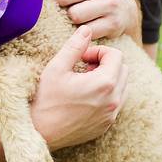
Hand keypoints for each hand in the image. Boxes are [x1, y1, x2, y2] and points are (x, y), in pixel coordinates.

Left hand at [25, 0, 140, 40]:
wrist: (125, 8)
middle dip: (59, 3)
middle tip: (65, 5)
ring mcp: (109, 4)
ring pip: (74, 15)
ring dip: (70, 19)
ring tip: (76, 16)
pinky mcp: (114, 23)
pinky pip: (86, 32)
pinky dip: (82, 32)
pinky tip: (85, 27)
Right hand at [30, 26, 127, 150]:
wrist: (38, 132)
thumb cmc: (45, 99)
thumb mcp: (56, 68)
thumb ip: (75, 46)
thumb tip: (87, 30)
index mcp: (104, 84)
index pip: (116, 55)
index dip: (99, 51)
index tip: (81, 57)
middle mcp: (113, 101)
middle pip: (123, 69)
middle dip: (106, 62)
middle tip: (83, 67)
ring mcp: (111, 115)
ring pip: (123, 86)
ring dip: (108, 78)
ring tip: (85, 81)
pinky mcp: (106, 125)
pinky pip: (116, 102)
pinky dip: (107, 94)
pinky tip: (85, 96)